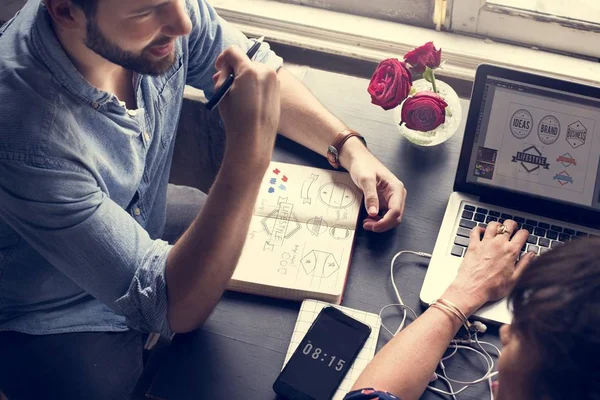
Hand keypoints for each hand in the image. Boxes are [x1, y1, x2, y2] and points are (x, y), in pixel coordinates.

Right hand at [213, 46, 279, 162]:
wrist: (254, 138)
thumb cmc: (236, 117)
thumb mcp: (222, 92)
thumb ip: (223, 75)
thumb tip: (225, 70)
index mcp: (249, 70)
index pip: (233, 51)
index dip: (222, 58)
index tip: (219, 68)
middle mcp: (265, 70)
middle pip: (245, 61)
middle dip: (234, 69)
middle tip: (225, 83)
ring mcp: (274, 79)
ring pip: (254, 69)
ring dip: (244, 76)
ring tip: (236, 93)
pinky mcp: (278, 89)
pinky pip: (263, 79)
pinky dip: (254, 83)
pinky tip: (248, 98)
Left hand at [343, 142, 406, 231]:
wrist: (357, 158)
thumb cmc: (363, 165)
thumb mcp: (366, 179)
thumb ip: (371, 196)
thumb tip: (374, 213)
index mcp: (396, 188)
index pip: (395, 211)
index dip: (385, 222)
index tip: (372, 226)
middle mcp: (397, 194)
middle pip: (396, 217)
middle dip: (382, 224)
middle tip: (367, 225)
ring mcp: (391, 198)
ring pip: (391, 218)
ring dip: (380, 224)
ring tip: (366, 222)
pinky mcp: (384, 200)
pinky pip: (385, 215)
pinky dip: (378, 220)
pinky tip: (368, 218)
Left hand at [445, 220, 535, 314]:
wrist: (472, 289)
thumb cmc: (492, 287)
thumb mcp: (515, 279)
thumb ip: (525, 264)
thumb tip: (532, 255)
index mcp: (510, 251)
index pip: (522, 234)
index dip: (524, 233)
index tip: (524, 235)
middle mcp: (498, 244)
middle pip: (508, 225)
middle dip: (512, 225)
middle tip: (512, 229)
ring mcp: (485, 243)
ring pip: (493, 225)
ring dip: (497, 225)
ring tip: (498, 229)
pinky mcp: (473, 245)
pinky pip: (475, 230)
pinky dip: (479, 229)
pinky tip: (482, 232)